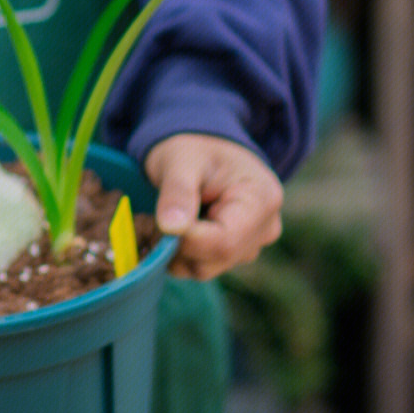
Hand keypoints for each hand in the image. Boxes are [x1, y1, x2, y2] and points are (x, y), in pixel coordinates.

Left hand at [143, 134, 282, 279]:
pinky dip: (178, 253)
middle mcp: (265, 227)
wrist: (200, 144)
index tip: (154, 223)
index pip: (225, 242)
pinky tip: (169, 228)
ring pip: (205, 267)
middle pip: (216, 259)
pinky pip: (201, 265)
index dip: (186, 241)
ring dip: (174, 250)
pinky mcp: (234, 252)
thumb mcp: (180, 160)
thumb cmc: (192, 146)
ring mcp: (251, 243)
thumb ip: (177, 191)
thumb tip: (171, 229)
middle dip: (176, 244)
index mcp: (261, 199)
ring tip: (157, 218)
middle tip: (149, 218)